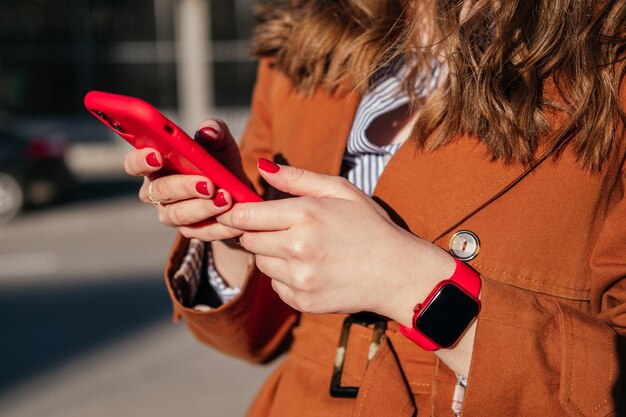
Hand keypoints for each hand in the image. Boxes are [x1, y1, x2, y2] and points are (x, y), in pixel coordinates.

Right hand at [123, 118, 248, 241]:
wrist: (238, 191)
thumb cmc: (220, 161)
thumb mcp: (221, 142)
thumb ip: (214, 131)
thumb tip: (207, 131)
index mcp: (156, 164)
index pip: (135, 163)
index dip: (141, 160)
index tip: (157, 156)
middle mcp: (157, 191)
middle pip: (160, 191)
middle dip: (183, 186)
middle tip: (208, 184)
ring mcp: (171, 213)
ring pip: (179, 214)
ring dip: (204, 207)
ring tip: (226, 199)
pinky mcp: (190, 231)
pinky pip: (202, 232)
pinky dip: (221, 226)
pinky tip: (236, 221)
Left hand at [216, 159, 455, 323]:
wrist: (398, 274)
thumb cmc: (371, 226)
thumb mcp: (341, 191)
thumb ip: (298, 178)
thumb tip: (262, 167)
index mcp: (306, 215)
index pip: (246, 216)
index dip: (237, 214)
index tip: (238, 213)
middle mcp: (298, 249)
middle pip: (249, 240)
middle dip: (257, 233)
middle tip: (282, 229)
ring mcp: (300, 279)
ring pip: (261, 264)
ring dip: (272, 255)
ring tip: (303, 249)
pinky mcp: (303, 302)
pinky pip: (276, 286)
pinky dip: (285, 278)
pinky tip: (311, 269)